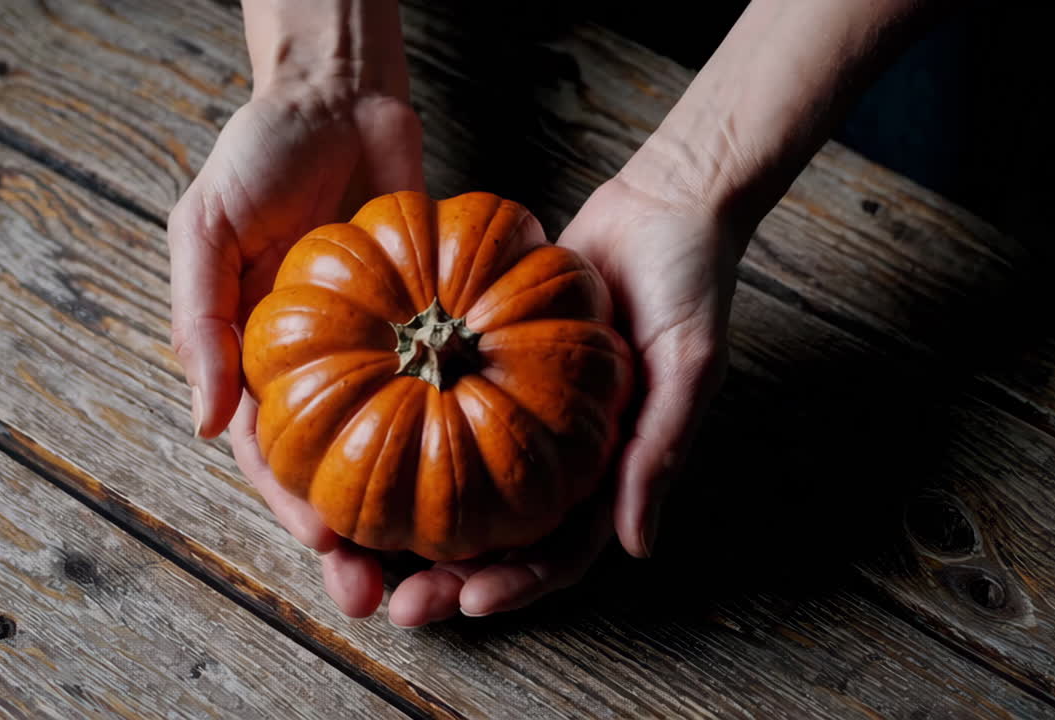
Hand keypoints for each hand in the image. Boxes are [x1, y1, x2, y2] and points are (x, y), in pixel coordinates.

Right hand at [167, 78, 424, 613]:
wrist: (340, 96)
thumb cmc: (261, 153)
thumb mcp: (205, 226)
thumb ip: (200, 320)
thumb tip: (203, 421)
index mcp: (255, 362)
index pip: (270, 457)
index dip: (295, 508)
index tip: (326, 543)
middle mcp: (320, 370)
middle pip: (338, 473)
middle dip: (356, 540)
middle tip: (384, 591)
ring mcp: (380, 353)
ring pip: (399, 449)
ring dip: (416, 512)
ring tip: (445, 562)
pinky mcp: (431, 324)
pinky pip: (448, 388)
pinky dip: (466, 431)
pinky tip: (495, 473)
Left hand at [374, 175, 744, 626]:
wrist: (662, 203)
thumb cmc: (693, 284)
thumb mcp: (689, 367)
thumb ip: (660, 452)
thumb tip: (638, 547)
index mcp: (609, 469)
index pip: (562, 549)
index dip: (521, 585)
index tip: (471, 603)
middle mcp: (559, 450)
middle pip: (499, 536)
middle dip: (452, 578)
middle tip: (400, 605)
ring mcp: (521, 410)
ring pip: (462, 483)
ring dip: (418, 525)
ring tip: (361, 552)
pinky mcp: (491, 361)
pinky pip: (444, 410)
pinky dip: (409, 434)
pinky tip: (362, 448)